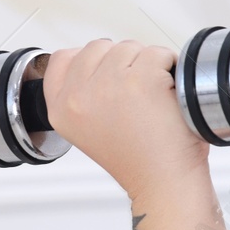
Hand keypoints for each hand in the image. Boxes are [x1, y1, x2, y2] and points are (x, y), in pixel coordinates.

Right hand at [41, 38, 209, 195]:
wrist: (163, 182)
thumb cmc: (140, 159)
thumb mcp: (87, 129)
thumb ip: (81, 95)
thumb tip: (98, 64)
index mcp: (59, 108)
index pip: (63, 58)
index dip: (93, 61)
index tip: (110, 78)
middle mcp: (78, 95)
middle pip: (100, 47)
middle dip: (124, 62)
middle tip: (139, 95)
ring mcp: (109, 84)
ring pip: (130, 47)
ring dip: (148, 64)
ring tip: (154, 98)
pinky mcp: (142, 80)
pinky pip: (158, 53)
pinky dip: (170, 66)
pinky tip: (169, 93)